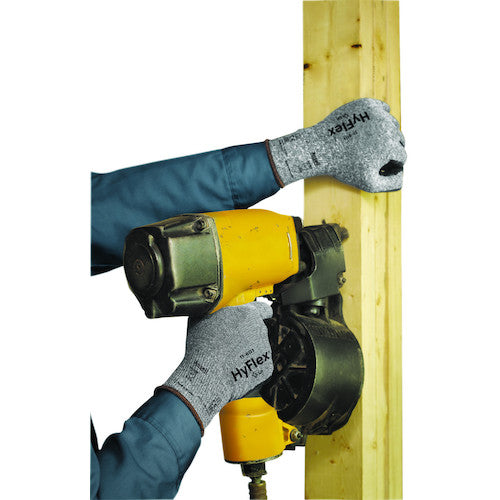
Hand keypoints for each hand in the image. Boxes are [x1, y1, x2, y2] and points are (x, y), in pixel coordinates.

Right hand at [162, 302, 272, 430]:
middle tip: (229, 342)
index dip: (258, 313)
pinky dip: (248, 367)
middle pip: (257, 329)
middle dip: (246, 334)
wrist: (206, 377)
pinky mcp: (265, 367)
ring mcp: (265, 349)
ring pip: (257, 347)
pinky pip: (257, 364)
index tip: (252, 318)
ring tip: (227, 358)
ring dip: (246, 351)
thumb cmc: (202, 348)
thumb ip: (213, 311)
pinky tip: (233, 369)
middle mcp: (260, 329)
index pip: (263, 308)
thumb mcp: (201, 320)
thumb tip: (209, 308)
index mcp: (247, 313)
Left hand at [267, 98, 406, 191]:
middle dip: (389, 150)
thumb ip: (391, 184)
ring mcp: (377, 113)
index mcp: (391, 146)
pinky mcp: (367, 104)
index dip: (390, 165)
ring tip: (368, 145)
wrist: (320, 148)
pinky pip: (382, 110)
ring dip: (385, 134)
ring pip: (391, 124)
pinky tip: (368, 129)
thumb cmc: (343, 167)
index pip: (401, 156)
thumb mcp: (368, 184)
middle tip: (371, 157)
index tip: (377, 168)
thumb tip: (402, 175)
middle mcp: (388, 127)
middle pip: (398, 140)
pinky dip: (379, 118)